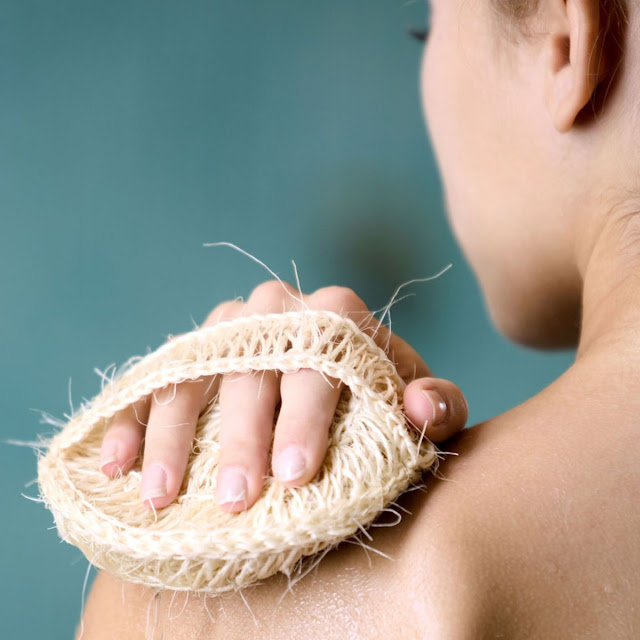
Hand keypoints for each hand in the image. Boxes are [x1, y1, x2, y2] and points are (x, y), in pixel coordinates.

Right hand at [99, 281, 468, 511]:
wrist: (338, 367)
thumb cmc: (381, 394)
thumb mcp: (416, 401)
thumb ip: (435, 403)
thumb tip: (422, 408)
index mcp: (336, 313)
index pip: (320, 360)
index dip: (308, 415)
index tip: (296, 472)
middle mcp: (277, 309)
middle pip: (253, 370)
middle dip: (241, 436)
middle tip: (236, 497)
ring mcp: (228, 326)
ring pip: (194, 374)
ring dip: (174, 437)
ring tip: (163, 497)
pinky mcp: (193, 348)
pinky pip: (156, 380)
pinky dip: (133, 419)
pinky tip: (117, 463)